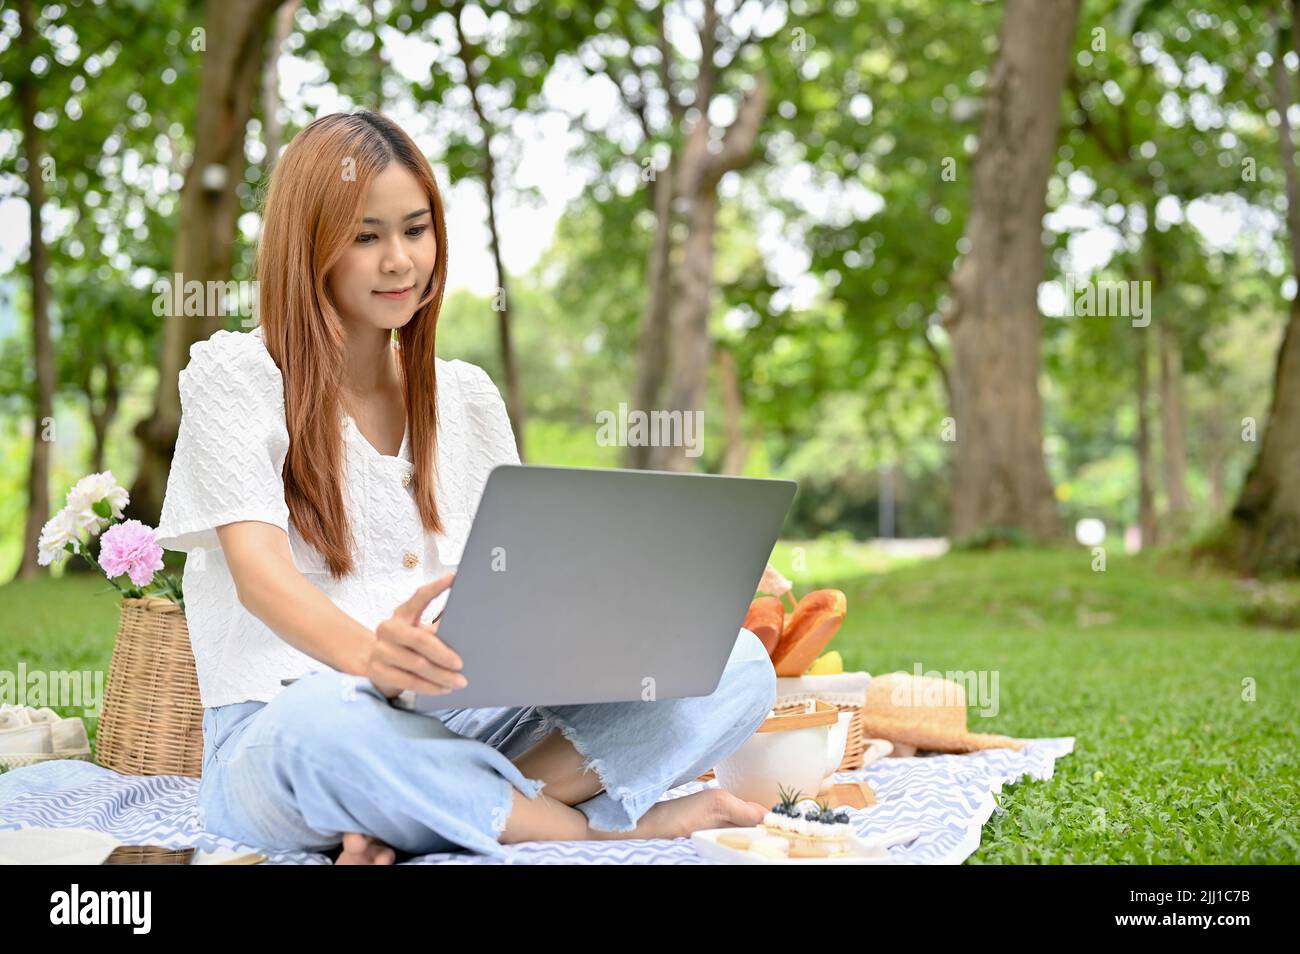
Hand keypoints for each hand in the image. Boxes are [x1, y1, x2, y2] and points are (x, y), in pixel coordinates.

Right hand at [366, 572, 466, 700]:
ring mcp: (380, 650)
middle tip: (461, 664)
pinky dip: (429, 687)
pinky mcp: (377, 671)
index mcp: (402, 614)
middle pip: (419, 640)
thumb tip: (468, 629)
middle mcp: (387, 628)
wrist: (375, 665)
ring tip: (460, 682)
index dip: (436, 588)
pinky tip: (444, 689)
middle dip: (443, 654)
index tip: (454, 578)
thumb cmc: (407, 647)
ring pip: (416, 665)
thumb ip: (437, 630)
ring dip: (441, 675)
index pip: (419, 597)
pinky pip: (408, 681)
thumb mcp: (419, 633)